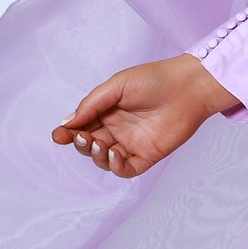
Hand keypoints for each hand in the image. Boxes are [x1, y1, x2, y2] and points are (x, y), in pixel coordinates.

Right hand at [50, 54, 243, 179]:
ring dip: (95, 155)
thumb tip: (68, 122)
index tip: (58, 135)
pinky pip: (126, 169)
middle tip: (81, 137)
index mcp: (108, 111)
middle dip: (79, 144)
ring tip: (98, 143)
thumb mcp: (117, 86)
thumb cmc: (156, 79)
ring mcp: (132, 143)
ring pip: (103, 159)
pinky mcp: (148, 155)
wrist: (189, 86)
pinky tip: (112, 155)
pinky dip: (115, 166)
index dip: (68, 133)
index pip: (81, 127)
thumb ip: (92, 104)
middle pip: (89, 144)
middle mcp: (117, 129)